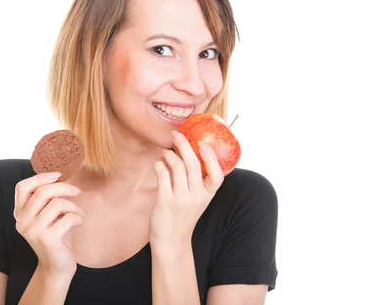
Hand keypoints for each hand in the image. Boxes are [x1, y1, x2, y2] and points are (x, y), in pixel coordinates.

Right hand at [14, 172, 84, 277]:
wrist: (57, 265)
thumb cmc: (56, 235)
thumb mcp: (48, 214)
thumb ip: (47, 198)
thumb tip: (59, 173)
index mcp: (20, 213)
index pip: (22, 187)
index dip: (40, 177)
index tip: (58, 174)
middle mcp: (22, 222)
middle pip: (43, 192)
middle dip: (64, 187)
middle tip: (77, 191)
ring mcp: (33, 231)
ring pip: (57, 203)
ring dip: (73, 206)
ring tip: (78, 212)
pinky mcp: (47, 239)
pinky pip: (68, 217)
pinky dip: (78, 217)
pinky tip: (79, 222)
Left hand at [149, 130, 224, 249]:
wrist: (171, 241)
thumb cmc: (184, 216)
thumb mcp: (198, 200)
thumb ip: (198, 181)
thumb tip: (190, 152)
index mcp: (207, 195)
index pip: (217, 176)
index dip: (211, 158)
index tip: (204, 144)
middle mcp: (196, 196)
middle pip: (193, 165)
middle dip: (184, 145)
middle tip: (176, 135)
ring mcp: (180, 199)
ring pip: (176, 167)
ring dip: (169, 155)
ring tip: (165, 153)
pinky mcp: (165, 201)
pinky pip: (162, 175)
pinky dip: (159, 165)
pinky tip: (158, 164)